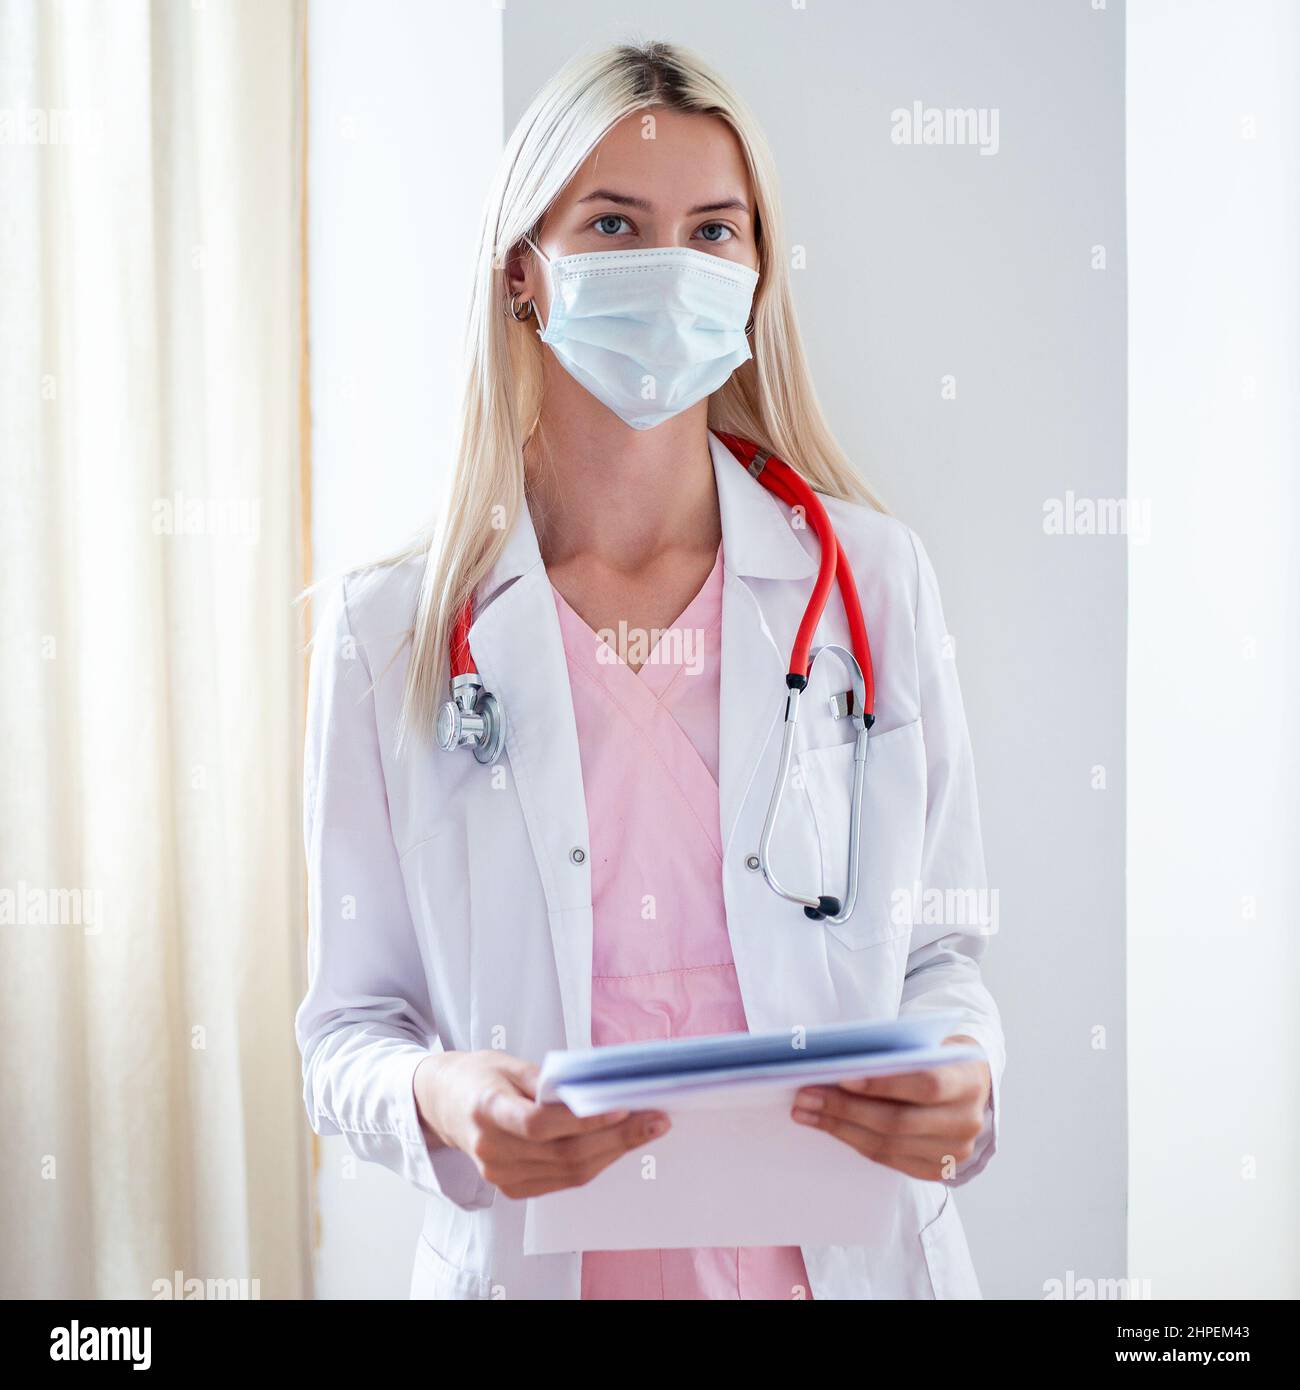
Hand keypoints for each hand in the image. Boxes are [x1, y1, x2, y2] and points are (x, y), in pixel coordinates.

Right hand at [414, 1050, 669, 1198]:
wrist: (443, 1105)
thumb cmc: (479, 1077)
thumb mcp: (509, 1063)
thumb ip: (549, 1081)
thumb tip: (597, 1089)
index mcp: (486, 1109)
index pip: (539, 1124)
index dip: (583, 1120)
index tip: (622, 1106)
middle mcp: (491, 1149)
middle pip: (564, 1153)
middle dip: (618, 1137)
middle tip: (656, 1119)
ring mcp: (500, 1175)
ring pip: (570, 1172)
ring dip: (615, 1151)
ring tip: (647, 1129)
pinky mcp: (512, 1189)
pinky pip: (563, 1180)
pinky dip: (595, 1162)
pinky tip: (618, 1143)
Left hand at [790, 1035, 990, 1180]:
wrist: (967, 1083)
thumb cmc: (934, 1055)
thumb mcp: (924, 1043)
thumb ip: (894, 1053)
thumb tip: (837, 1061)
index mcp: (969, 1079)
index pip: (926, 1085)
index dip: (883, 1084)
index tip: (842, 1076)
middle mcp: (968, 1121)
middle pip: (900, 1122)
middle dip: (846, 1108)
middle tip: (807, 1094)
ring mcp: (956, 1151)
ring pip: (888, 1145)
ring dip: (840, 1127)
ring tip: (806, 1111)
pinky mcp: (938, 1169)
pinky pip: (888, 1159)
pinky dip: (854, 1140)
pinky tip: (828, 1126)